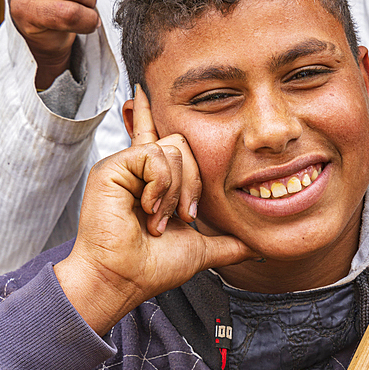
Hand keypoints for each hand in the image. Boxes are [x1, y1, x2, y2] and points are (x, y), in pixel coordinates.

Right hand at [54, 88, 254, 334]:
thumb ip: (227, 244)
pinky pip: (154, 156)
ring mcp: (124, 166)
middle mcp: (136, 168)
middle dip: (192, 184)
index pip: (156, 138)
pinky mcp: (112, 167)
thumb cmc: (151, 267)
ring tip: (158, 220)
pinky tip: (147, 208)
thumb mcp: (200, 250)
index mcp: (151, 181)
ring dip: (176, 191)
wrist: (123, 279)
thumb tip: (256, 249)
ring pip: (173, 150)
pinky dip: (160, 185)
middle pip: (183, 145)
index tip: (145, 90)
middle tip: (182, 218)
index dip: (153, 113)